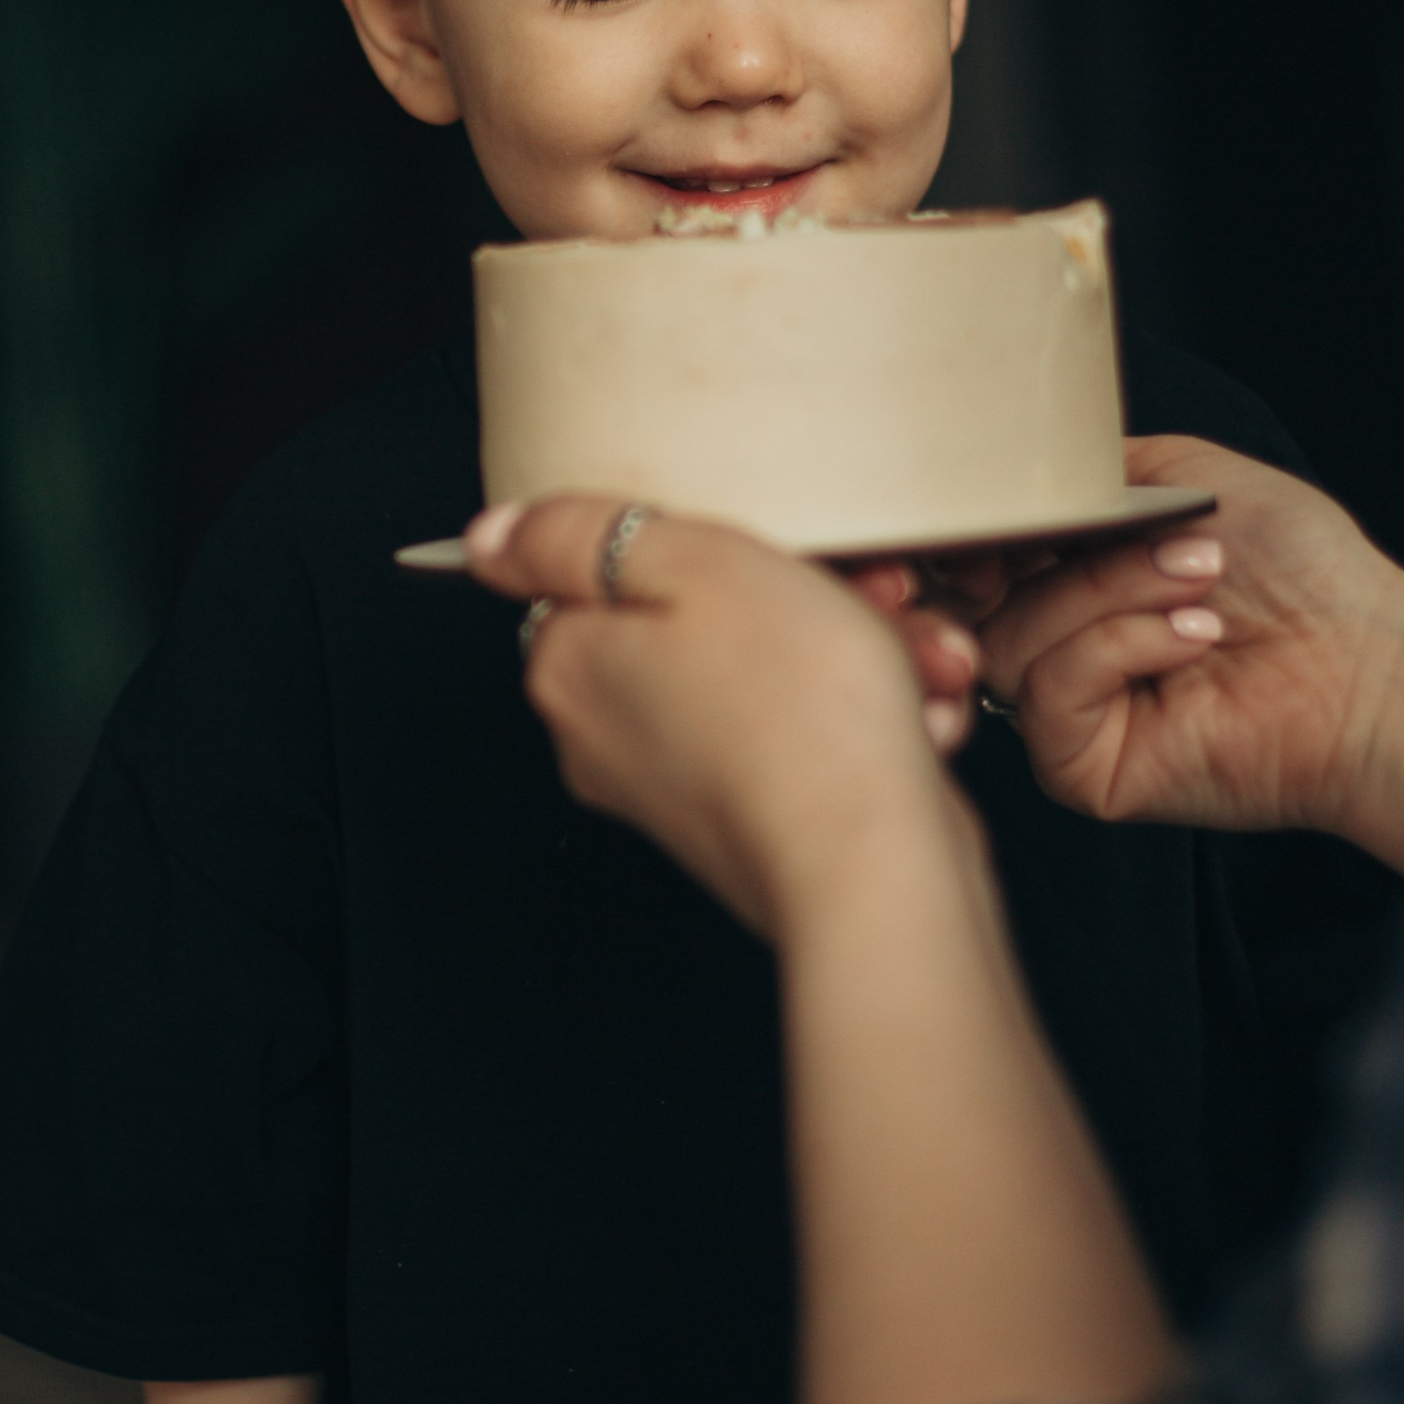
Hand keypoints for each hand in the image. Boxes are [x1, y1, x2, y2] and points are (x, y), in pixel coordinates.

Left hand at [467, 498, 977, 937]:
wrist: (878, 866)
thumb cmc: (798, 711)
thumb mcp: (688, 561)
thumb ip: (574, 536)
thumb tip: (490, 537)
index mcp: (572, 668)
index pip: (613, 568)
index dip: (712, 543)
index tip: (781, 544)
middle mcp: (609, 737)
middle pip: (703, 619)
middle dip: (810, 596)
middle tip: (867, 594)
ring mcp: (680, 787)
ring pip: (775, 675)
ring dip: (861, 651)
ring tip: (912, 661)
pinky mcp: (751, 823)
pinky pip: (811, 737)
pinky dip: (871, 719)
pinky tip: (912, 719)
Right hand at [950, 433, 1403, 893]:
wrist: (1369, 658)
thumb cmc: (1303, 571)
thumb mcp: (1188, 473)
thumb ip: (1093, 467)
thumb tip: (1014, 480)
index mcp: (1068, 579)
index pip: (974, 552)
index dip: (982, 526)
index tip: (1021, 502)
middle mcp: (1057, 646)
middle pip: (972, 596)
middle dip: (1055, 552)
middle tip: (1145, 537)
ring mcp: (1066, 712)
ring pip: (1008, 640)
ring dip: (1107, 592)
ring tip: (1200, 585)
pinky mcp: (1082, 767)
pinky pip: (1047, 694)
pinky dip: (1118, 648)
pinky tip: (1193, 639)